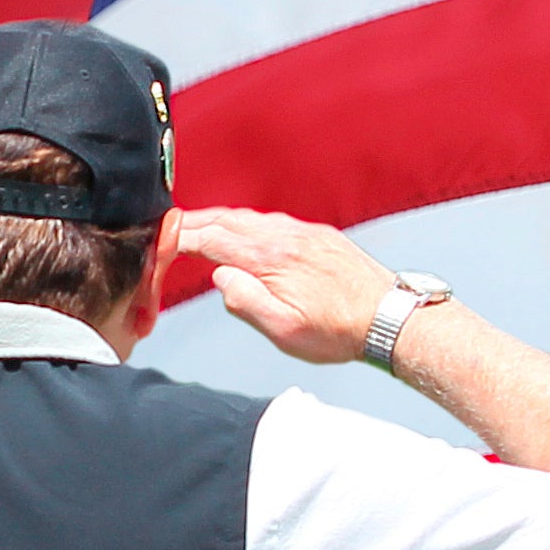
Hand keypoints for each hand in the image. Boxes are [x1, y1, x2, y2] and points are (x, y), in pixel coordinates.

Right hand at [172, 207, 399, 364]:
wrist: (390, 318)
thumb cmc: (339, 332)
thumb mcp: (285, 331)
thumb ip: (246, 302)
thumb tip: (218, 276)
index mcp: (270, 258)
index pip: (210, 238)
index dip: (179, 238)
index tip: (159, 243)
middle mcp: (285, 236)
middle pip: (226, 219)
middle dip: (192, 223)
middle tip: (169, 230)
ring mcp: (303, 232)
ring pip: (249, 217)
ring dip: (219, 222)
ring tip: (198, 231)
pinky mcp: (319, 236)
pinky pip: (272, 221)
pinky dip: (246, 224)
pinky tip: (244, 237)